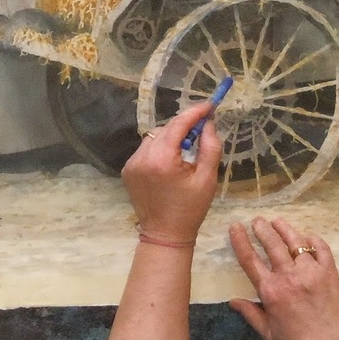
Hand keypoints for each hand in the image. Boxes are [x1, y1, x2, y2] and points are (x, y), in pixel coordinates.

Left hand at [121, 100, 221, 244]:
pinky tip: (171, 161)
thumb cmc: (190, 209)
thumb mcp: (207, 178)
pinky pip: (146, 149)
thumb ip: (210, 147)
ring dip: (171, 137)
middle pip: (165, 129)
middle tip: (203, 127)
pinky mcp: (128, 170)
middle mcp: (142, 157)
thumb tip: (208, 123)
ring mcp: (132, 163)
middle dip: (184, 125)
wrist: (165, 234)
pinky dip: (160, 148)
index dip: (195, 112)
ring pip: (154, 137)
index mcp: (162, 159)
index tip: (210, 105)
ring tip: (187, 148)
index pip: (178, 124)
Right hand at [229, 217, 338, 339]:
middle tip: (257, 220)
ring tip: (277, 221)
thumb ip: (251, 314)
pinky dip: (312, 239)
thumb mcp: (269, 334)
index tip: (235, 227)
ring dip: (284, 228)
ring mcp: (311, 270)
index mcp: (270, 291)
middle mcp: (288, 275)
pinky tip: (306, 237)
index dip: (240, 241)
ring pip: (295, 241)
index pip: (250, 260)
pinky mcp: (329, 270)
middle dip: (262, 228)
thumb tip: (232, 301)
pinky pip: (319, 247)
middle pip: (272, 244)